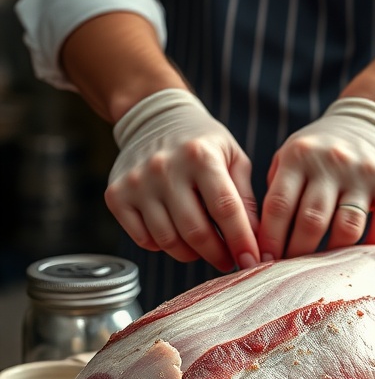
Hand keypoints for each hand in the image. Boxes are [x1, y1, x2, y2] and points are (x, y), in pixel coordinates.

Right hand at [105, 89, 260, 270]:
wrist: (154, 118)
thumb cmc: (202, 143)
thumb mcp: (233, 157)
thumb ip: (245, 198)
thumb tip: (254, 241)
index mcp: (200, 156)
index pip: (225, 209)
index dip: (241, 240)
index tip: (252, 260)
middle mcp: (164, 168)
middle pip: (195, 231)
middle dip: (217, 255)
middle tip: (228, 261)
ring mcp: (137, 183)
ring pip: (168, 241)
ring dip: (191, 254)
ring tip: (204, 249)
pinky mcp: (116, 196)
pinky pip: (144, 239)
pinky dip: (163, 246)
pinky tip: (176, 236)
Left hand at [258, 98, 374, 259]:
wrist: (371, 120)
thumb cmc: (320, 150)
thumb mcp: (291, 155)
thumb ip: (277, 189)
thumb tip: (262, 239)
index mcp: (299, 156)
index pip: (279, 205)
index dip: (270, 239)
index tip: (265, 261)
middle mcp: (332, 162)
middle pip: (311, 221)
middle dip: (297, 253)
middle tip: (291, 271)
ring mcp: (365, 173)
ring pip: (346, 228)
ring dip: (331, 254)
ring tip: (321, 265)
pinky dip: (370, 247)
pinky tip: (358, 255)